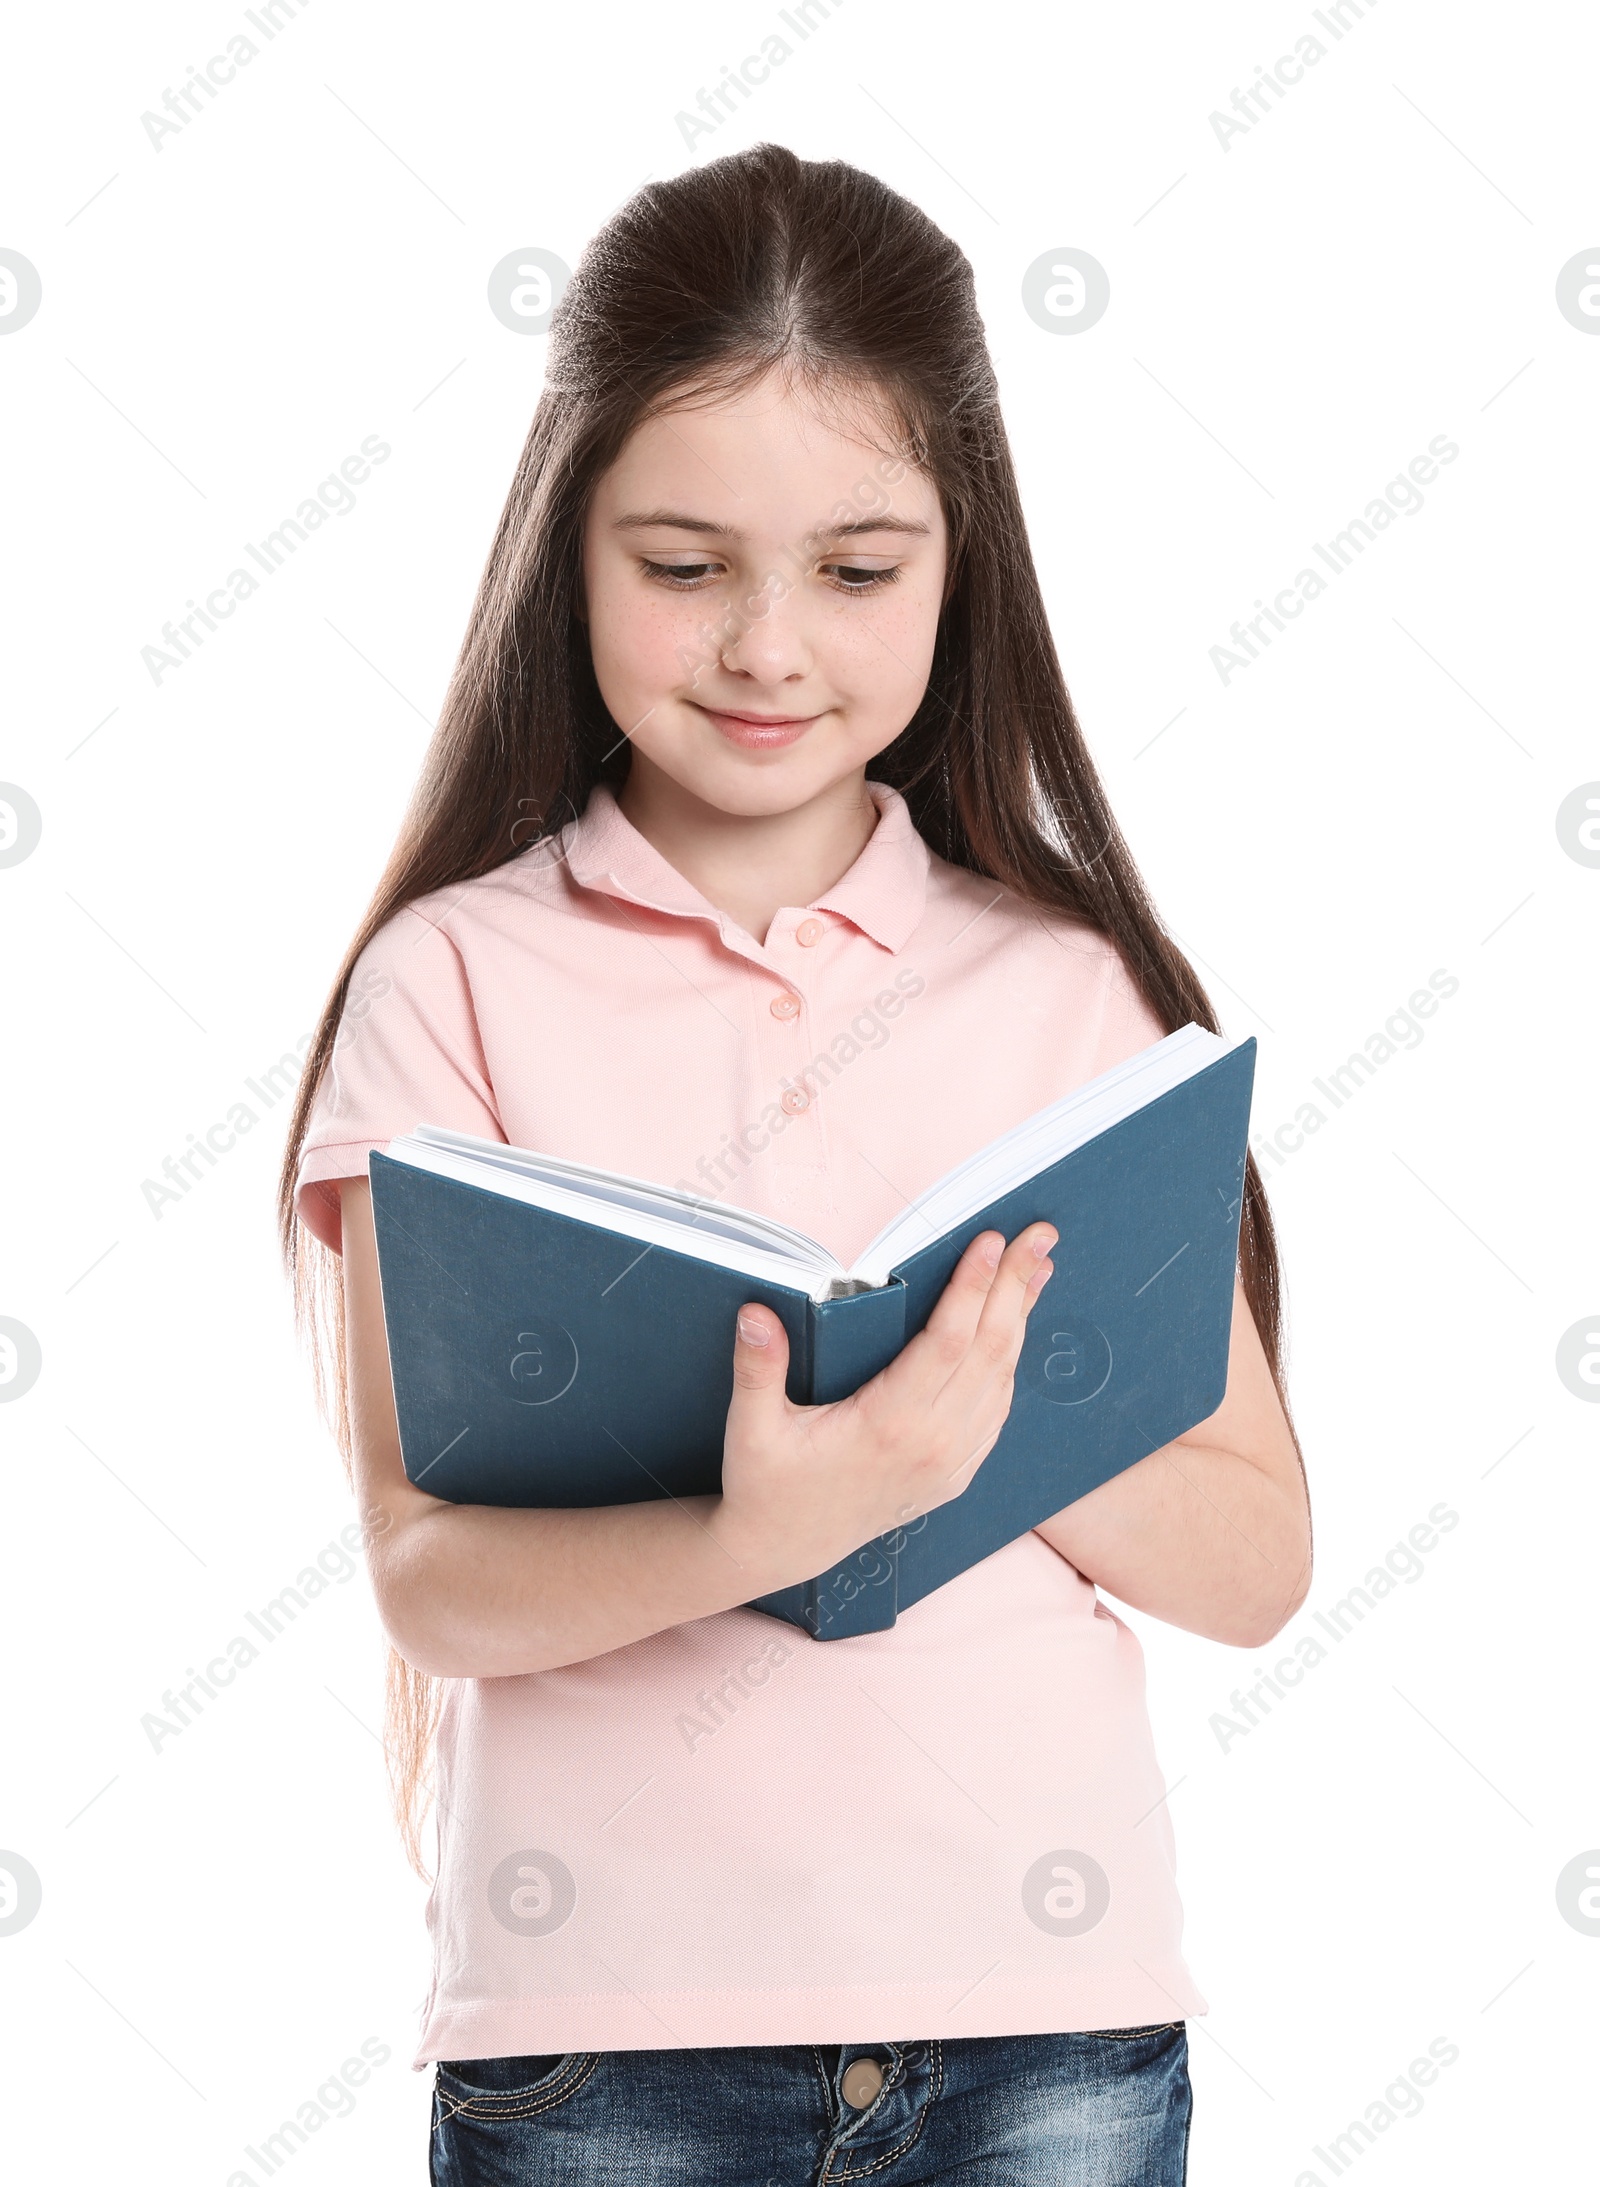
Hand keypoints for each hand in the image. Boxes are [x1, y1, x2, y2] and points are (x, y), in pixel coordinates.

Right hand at [713, 1223, 1056, 1592]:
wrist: (781, 1552)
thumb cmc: (765, 1486)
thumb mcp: (752, 1429)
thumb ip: (757, 1369)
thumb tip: (756, 1312)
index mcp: (888, 1425)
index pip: (947, 1342)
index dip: (973, 1287)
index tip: (993, 1241)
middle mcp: (932, 1445)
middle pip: (989, 1350)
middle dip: (1016, 1286)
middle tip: (1041, 1234)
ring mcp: (950, 1464)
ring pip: (1001, 1379)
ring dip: (1021, 1319)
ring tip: (1039, 1268)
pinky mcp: (954, 1476)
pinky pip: (995, 1412)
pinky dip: (1009, 1364)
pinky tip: (1014, 1331)